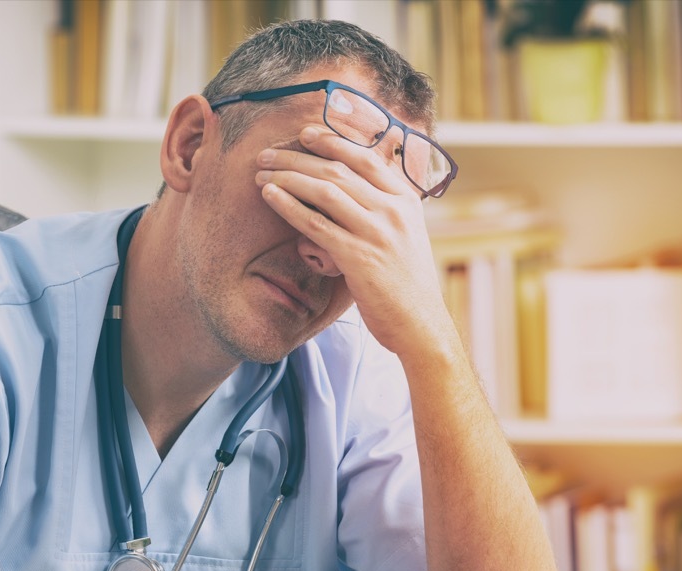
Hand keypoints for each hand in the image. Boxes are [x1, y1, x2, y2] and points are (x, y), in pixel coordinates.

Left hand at [255, 126, 454, 356]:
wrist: (420, 325)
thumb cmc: (406, 284)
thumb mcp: (405, 235)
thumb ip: (383, 209)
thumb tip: (353, 188)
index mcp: (406, 200)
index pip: (365, 157)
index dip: (332, 141)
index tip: (305, 134)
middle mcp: (393, 210)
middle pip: (338, 169)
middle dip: (298, 157)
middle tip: (268, 153)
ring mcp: (377, 233)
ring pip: (324, 190)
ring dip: (288, 176)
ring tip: (261, 172)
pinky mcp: (359, 257)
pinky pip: (316, 223)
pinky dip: (289, 205)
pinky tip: (270, 195)